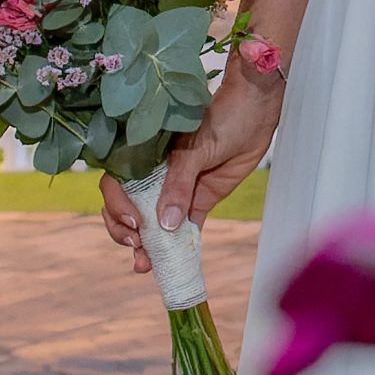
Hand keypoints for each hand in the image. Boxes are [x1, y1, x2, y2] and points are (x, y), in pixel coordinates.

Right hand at [98, 74, 281, 273]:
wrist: (258, 108)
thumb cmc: (223, 117)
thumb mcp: (197, 148)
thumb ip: (179, 185)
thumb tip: (164, 224)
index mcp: (146, 158)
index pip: (117, 186)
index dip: (117, 207)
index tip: (134, 222)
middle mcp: (157, 177)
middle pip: (128, 209)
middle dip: (125, 232)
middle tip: (136, 247)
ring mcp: (179, 190)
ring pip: (155, 223)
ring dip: (148, 246)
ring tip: (146, 265)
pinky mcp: (201, 199)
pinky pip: (186, 227)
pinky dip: (179, 246)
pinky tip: (173, 264)